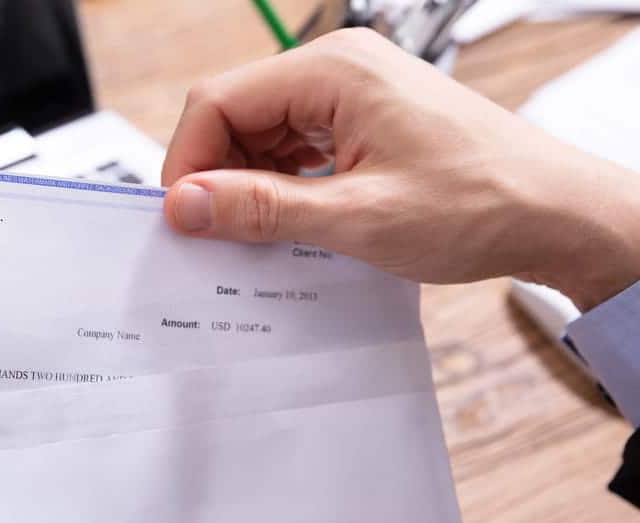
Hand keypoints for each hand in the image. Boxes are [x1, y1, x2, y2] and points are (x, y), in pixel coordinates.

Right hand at [161, 28, 639, 310]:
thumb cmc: (481, 203)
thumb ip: (261, 209)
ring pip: (261, 132)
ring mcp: (351, 93)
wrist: (555, 214)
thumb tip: (186, 205)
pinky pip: (294, 146)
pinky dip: (279, 184)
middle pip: (235, 113)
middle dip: (217, 174)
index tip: (184, 218)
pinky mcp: (361, 120)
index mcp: (334, 71)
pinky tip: (288, 221)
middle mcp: (339, 69)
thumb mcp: (356, 218)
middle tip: (218, 236)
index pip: (218, 101)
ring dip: (248, 183)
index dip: (189, 162)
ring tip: (259, 235)